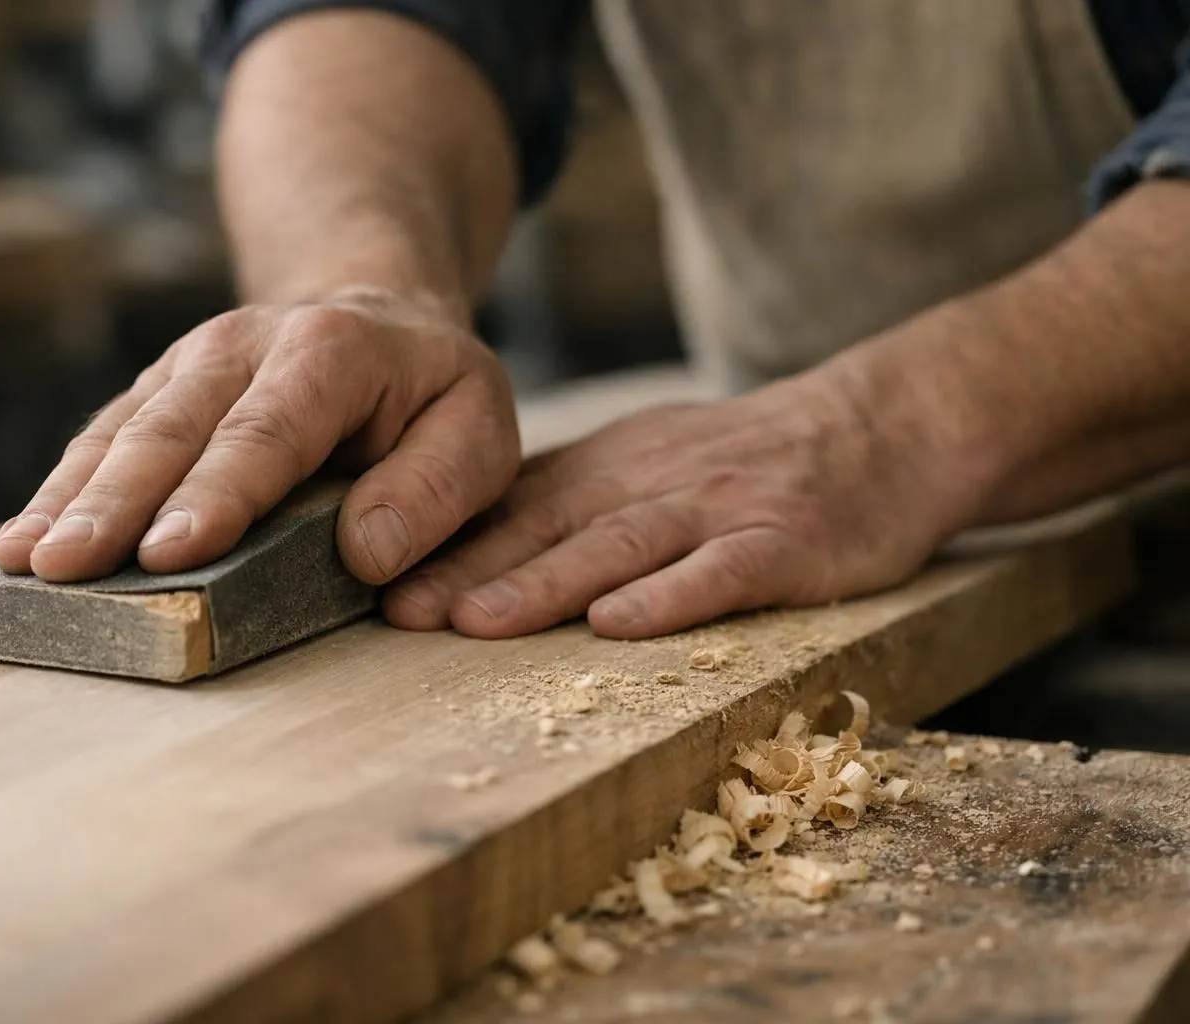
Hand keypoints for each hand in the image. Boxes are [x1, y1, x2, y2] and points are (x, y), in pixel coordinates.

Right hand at [0, 288, 519, 583]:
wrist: (376, 317)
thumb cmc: (431, 393)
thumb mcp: (477, 429)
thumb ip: (433, 489)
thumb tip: (365, 555)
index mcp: (331, 354)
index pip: (268, 431)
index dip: (216, 491)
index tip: (169, 550)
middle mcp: (244, 347)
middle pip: (171, 429)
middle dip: (114, 502)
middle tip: (65, 567)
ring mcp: (189, 364)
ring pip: (122, 431)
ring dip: (69, 498)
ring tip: (25, 561)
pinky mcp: (159, 390)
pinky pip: (103, 437)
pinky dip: (62, 489)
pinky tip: (25, 540)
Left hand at [383, 373, 985, 638]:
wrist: (881, 425)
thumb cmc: (749, 460)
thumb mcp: (648, 458)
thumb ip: (569, 498)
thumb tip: (467, 545)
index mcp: (610, 467)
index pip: (514, 507)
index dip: (446, 546)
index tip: (376, 587)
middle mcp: (651, 480)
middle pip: (547, 526)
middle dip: (468, 571)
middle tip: (396, 612)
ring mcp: (718, 508)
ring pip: (617, 545)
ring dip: (542, 585)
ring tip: (475, 623)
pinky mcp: (784, 541)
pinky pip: (720, 570)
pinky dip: (667, 597)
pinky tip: (617, 626)